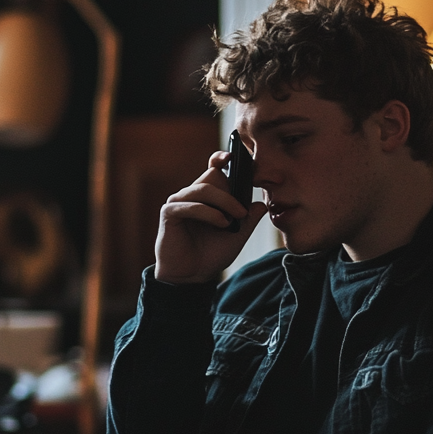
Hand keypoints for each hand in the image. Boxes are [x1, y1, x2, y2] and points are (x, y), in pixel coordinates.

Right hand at [155, 152, 266, 284]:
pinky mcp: (170, 213)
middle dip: (230, 191)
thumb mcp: (237, 236)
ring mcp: (179, 202)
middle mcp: (192, 195)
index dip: (221, 158)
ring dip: (224, 202)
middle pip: (213, 176)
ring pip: (204, 189)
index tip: (234, 156)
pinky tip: (222, 223)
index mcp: (207, 196)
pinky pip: (191, 205)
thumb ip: (249, 219)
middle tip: (242, 211)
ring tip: (235, 219)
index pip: (213, 168)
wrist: (191, 277)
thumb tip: (263, 204)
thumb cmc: (210, 254)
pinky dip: (209, 213)